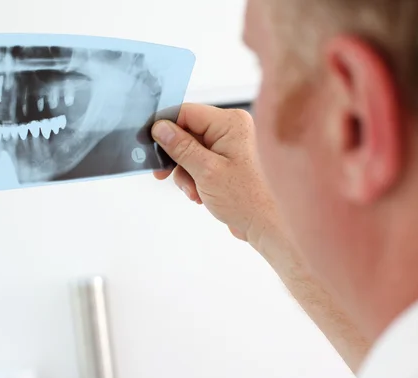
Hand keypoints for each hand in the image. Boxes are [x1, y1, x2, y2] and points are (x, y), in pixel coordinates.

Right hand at [151, 103, 276, 241]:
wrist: (267, 225)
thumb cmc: (246, 198)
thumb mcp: (206, 171)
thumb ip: (180, 147)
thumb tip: (159, 128)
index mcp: (230, 122)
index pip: (187, 113)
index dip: (165, 128)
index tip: (150, 144)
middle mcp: (232, 129)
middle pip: (187, 133)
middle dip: (176, 158)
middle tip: (162, 174)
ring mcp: (230, 145)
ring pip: (190, 150)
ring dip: (185, 173)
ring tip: (193, 192)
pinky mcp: (227, 161)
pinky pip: (200, 162)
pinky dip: (194, 178)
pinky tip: (199, 194)